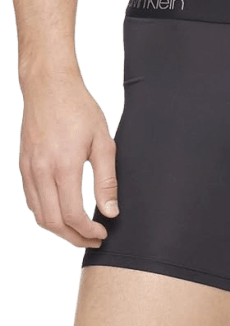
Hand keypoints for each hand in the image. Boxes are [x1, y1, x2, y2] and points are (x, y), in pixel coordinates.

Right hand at [18, 69, 118, 248]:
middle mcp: (42, 171)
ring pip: (39, 216)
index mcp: (64, 165)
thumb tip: (110, 212)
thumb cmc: (80, 109)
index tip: (102, 233)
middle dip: (74, 238)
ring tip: (79, 231)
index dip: (88, 232)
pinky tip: (61, 213)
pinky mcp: (22, 166)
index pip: (73, 215)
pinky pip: (31, 201)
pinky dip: (45, 215)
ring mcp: (28, 169)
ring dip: (59, 230)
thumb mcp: (103, 141)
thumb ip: (106, 180)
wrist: (48, 86)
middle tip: (92, 239)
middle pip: (53, 222)